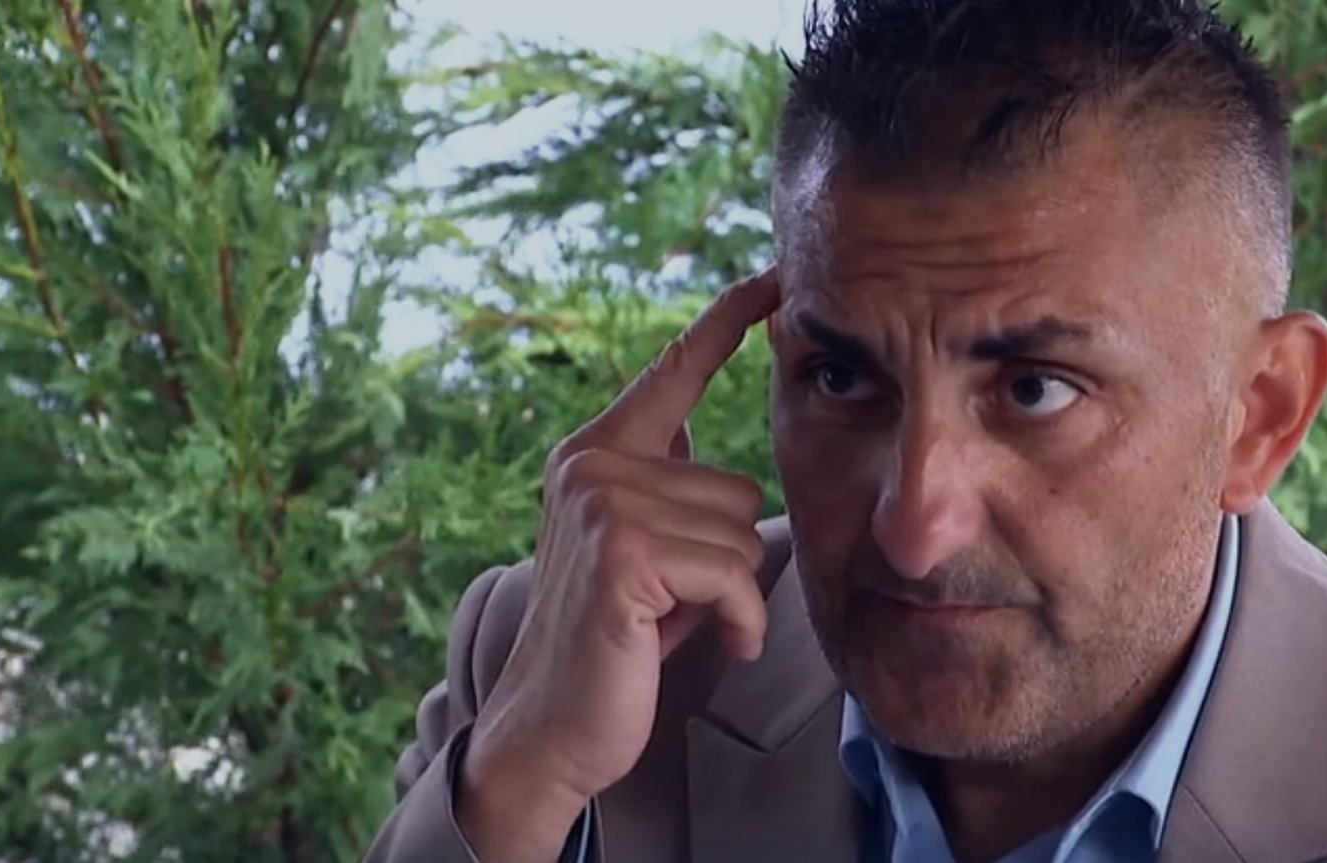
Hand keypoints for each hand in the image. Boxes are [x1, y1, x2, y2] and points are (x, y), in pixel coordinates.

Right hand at [457, 269, 780, 860]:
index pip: (673, 370)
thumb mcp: (650, 552)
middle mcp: (592, 463)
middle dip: (725, 557)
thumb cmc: (618, 642)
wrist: (554, 727)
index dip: (726, 320)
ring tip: (676, 623)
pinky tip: (710, 645)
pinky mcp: (624, 552)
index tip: (772, 277)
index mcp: (597, 452)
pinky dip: (739, 621)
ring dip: (729, 593)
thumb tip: (705, 445)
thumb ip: (670, 492)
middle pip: (738, 485)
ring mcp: (603, 503)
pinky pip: (735, 574)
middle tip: (672, 602)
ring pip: (742, 532)